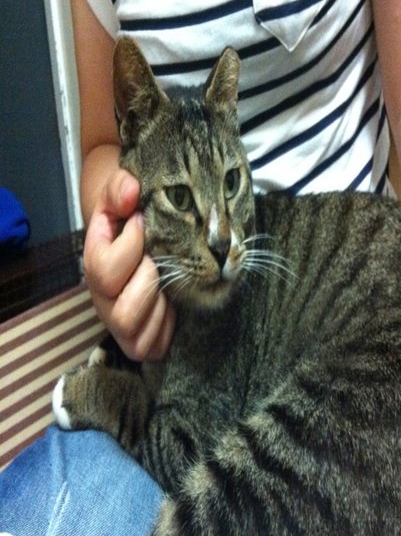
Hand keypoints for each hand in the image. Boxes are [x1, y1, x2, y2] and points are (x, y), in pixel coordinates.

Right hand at [83, 170, 174, 360]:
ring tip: (168, 285)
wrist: (142, 246)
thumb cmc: (133, 222)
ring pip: (136, 332)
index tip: (145, 225)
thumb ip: (121, 189)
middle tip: (161, 262)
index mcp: (94, 264)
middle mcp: (102, 300)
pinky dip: (166, 326)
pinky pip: (152, 346)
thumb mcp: (124, 199)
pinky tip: (172, 304)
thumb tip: (132, 192)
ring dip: (160, 305)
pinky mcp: (139, 343)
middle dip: (150, 281)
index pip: (105, 267)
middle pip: (123, 309)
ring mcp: (119, 326)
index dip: (132, 246)